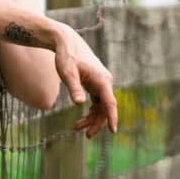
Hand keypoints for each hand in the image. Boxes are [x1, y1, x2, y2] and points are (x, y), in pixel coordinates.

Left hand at [50, 22, 118, 137]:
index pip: (110, 103)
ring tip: (77, 128)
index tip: (113, 131)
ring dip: (92, 118)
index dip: (112, 118)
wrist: (66, 42)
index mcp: (102, 80)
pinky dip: (91, 111)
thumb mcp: (68, 74)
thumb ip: (74, 88)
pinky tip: (82, 119)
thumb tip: (79, 104)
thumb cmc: (67, 57)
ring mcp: (101, 84)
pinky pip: (97, 102)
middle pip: (106, 108)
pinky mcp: (96, 84)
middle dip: (98, 123)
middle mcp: (105, 82)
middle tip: (87, 136)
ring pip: (101, 106)